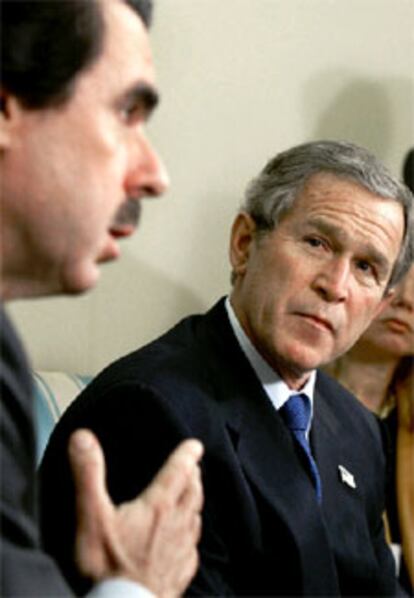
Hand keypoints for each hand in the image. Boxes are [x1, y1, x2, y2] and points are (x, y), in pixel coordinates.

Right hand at [68, 429, 203, 596]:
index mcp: (158, 507)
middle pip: (193, 492)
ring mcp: (182, 549)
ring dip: (195, 501)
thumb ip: (89, 475)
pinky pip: (193, 545)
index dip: (187, 455)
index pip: (179, 471)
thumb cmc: (108, 566)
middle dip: (194, 476)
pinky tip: (186, 536)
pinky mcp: (182, 571)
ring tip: (192, 494)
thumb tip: (83, 437)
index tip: (195, 444)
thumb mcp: (92, 516)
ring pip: (196, 516)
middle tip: (193, 467)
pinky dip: (192, 532)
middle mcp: (177, 524)